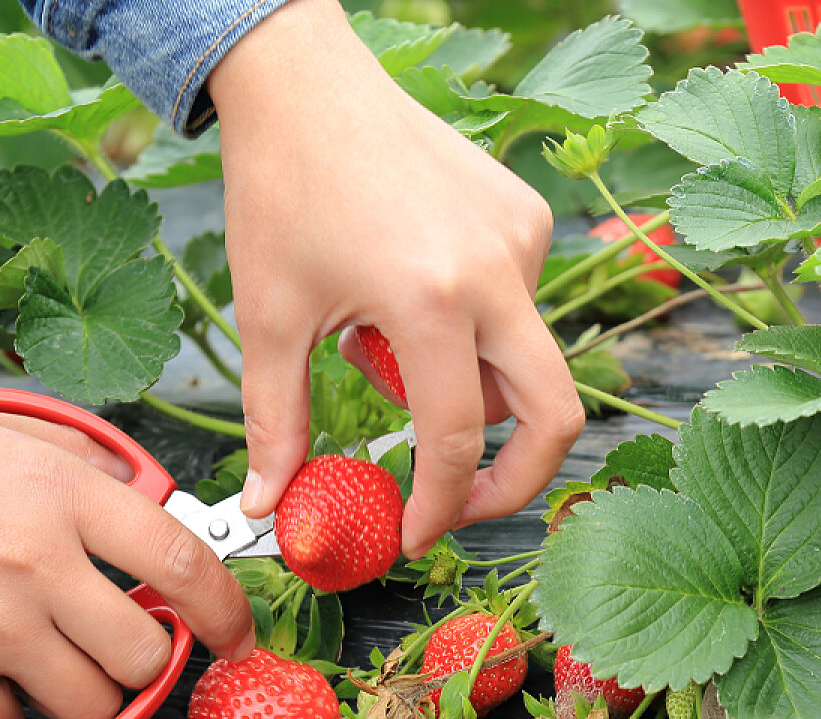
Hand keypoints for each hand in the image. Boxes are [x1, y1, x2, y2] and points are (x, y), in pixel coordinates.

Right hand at [0, 405, 253, 718]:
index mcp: (62, 493)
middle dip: (139, 668)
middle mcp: (40, 558)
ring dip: (74, 697)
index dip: (227, 613)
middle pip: (145, 656)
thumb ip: (74, 461)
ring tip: (30, 661)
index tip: (236, 638)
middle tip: (108, 654)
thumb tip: (141, 489)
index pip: (183, 564)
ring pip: (90, 704)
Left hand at [210, 0, 583, 558]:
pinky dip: (469, 333)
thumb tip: (268, 505)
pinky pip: (516, 310)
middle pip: (553, 416)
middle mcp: (497, 270)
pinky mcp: (526, 218)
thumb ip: (276, 422)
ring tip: (382, 345)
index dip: (438, 507)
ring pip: (523, 362)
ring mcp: (522, 240)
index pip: (456, 441)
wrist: (304, 80)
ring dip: (465, 388)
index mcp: (431, 299)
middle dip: (513, 481)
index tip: (411, 535)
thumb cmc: (280, 187)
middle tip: (456, 505)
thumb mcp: (268, 317)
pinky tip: (406, 293)